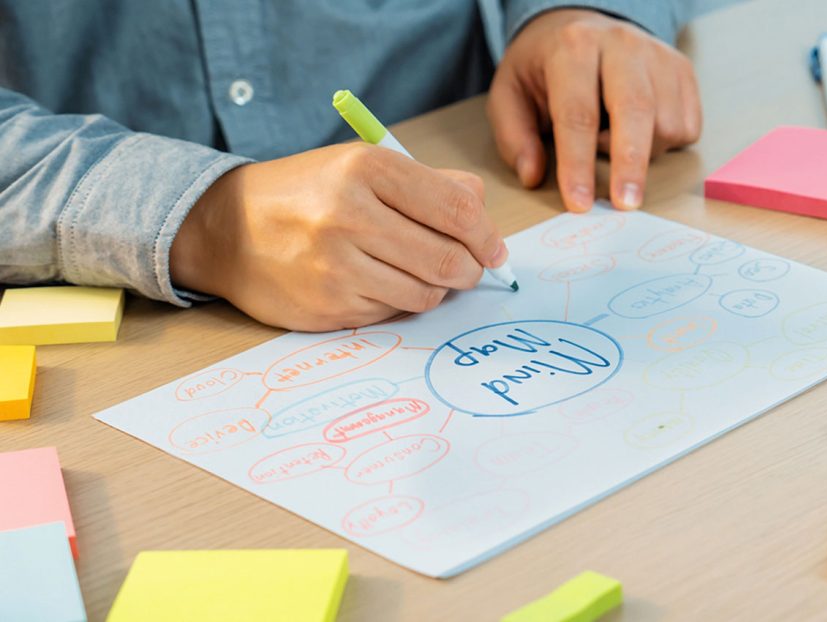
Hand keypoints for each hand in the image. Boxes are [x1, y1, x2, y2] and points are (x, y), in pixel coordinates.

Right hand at [169, 144, 507, 330]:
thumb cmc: (307, 194)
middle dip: (471, 270)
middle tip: (468, 270)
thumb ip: (428, 184)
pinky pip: (391, 312)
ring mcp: (336, 265)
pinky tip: (377, 283)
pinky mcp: (327, 306)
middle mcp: (350, 214)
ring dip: (435, 289)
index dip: (487, 235)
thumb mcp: (362, 166)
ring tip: (419, 273)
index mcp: (367, 169)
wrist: (226, 229)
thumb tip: (483, 211)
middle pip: (449, 258)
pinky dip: (397, 301)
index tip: (494, 249)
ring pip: (426, 293)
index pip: (458, 208)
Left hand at [487, 9, 701, 212]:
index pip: (578, 113)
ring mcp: (658, 55)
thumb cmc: (543, 69)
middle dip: (630, 164)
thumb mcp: (509, 94)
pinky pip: (687, 126)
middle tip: (625, 205)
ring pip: (665, 123)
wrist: (581, 25)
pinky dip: (665, 145)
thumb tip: (532, 176)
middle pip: (635, 110)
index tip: (579, 204)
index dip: (578, 164)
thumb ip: (514, 137)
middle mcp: (621, 44)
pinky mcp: (682, 70)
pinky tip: (638, 133)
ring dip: (642, 154)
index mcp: (573, 47)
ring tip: (612, 142)